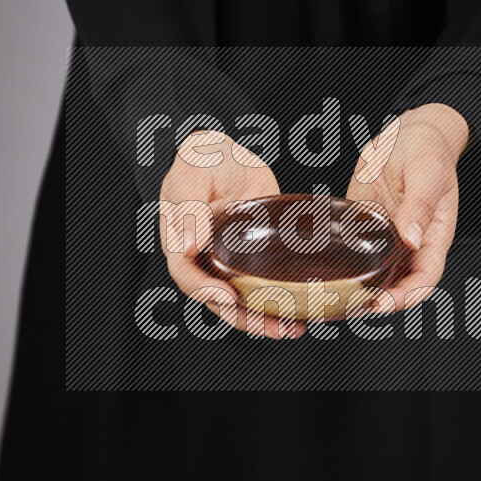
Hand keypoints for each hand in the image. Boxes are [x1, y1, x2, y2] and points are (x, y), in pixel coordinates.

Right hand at [159, 131, 305, 338]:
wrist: (229, 152)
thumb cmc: (202, 157)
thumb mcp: (193, 171)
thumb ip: (190, 204)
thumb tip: (189, 244)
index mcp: (180, 241)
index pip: (187, 275)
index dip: (204, 291)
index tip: (227, 297)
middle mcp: (204, 258)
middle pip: (218, 300)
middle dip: (244, 318)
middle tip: (275, 327)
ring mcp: (229, 260)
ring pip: (242, 299)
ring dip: (265, 317)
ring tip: (293, 328)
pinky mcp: (254, 257)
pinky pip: (263, 284)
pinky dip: (279, 298)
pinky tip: (301, 308)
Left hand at [346, 103, 469, 311]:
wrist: (410, 131)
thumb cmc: (429, 149)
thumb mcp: (428, 173)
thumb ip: (419, 206)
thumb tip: (411, 241)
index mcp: (433, 236)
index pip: (424, 279)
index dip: (404, 297)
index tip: (381, 304)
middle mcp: (411, 243)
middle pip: (398, 284)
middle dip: (376, 301)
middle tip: (349, 305)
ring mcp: (388, 235)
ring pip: (375, 272)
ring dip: (357, 287)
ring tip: (332, 295)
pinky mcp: (366, 223)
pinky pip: (355, 249)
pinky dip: (342, 262)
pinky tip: (322, 268)